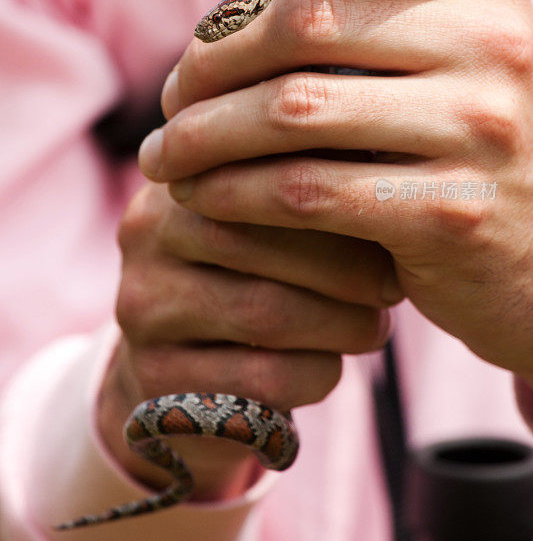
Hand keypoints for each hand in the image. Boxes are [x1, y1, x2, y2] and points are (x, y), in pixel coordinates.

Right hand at [99, 182, 393, 498]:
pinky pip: (261, 378)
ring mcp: (142, 307)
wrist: (184, 381)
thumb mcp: (262, 224)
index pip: (261, 173)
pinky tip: (331, 367)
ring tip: (374, 327)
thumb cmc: (249, 282)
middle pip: (262, 242)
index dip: (333, 198)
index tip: (389, 219)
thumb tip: (383, 159)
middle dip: (346, 267)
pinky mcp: (155, 377)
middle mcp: (146, 234)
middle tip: (391, 286)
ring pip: (265, 312)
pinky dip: (316, 373)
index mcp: (179, 178)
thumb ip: (304, 187)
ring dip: (340, 323)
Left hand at [139, 0, 532, 381]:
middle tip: (170, 97)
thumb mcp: (462, 61)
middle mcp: (497, 46)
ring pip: (293, 110)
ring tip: (164, 154)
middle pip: (308, 21)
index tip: (245, 7)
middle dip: (211, 61)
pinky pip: (305, 190)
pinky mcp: (446, 215)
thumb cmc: (477, 152)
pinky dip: (234, 193)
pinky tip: (200, 198)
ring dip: (203, 134)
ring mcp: (478, 131)